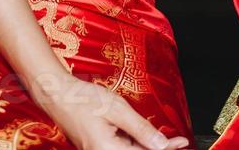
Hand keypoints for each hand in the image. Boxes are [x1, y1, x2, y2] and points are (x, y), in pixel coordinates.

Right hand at [29, 70, 188, 149]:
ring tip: (166, 138)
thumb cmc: (82, 98)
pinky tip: (146, 136)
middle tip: (177, 141)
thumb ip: (141, 129)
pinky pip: (121, 148)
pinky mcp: (98, 147)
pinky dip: (135, 142)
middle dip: (157, 148)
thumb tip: (162, 144)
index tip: (181, 143)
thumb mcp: (118, 109)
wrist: (56, 94)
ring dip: (146, 146)